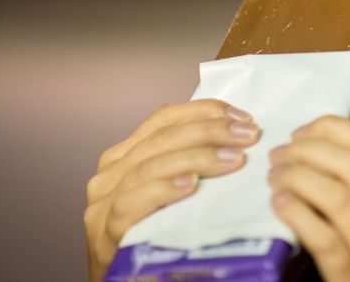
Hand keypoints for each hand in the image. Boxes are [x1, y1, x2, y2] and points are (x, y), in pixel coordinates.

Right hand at [83, 99, 259, 281]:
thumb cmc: (160, 239)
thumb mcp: (173, 193)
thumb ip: (189, 164)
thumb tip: (238, 138)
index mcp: (124, 157)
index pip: (163, 119)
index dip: (203, 111)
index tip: (241, 116)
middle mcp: (108, 175)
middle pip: (160, 139)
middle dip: (209, 132)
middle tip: (247, 136)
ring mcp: (102, 205)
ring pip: (148, 167)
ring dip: (196, 158)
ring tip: (233, 159)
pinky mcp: (103, 235)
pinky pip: (131, 204)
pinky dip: (162, 191)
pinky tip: (191, 186)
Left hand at [267, 116, 349, 281]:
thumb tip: (328, 153)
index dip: (335, 129)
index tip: (303, 131)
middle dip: (309, 150)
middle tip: (280, 153)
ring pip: (338, 197)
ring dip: (298, 177)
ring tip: (274, 177)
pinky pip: (324, 238)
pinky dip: (297, 214)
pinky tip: (279, 205)